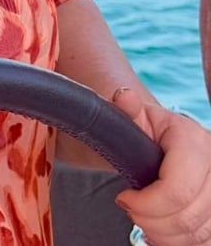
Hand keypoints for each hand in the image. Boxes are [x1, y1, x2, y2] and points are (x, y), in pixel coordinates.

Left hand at [113, 88, 210, 243]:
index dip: (146, 203)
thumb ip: (126, 110)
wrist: (161, 139)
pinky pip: (205, 240)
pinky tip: (162, 230)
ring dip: (164, 234)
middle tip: (131, 212)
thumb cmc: (144, 129)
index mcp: (194, 140)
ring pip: (198, 233)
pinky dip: (180, 241)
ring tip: (144, 221)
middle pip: (187, 216)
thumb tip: (125, 96)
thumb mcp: (133, 117)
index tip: (124, 198)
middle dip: (151, 221)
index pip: (177, 191)